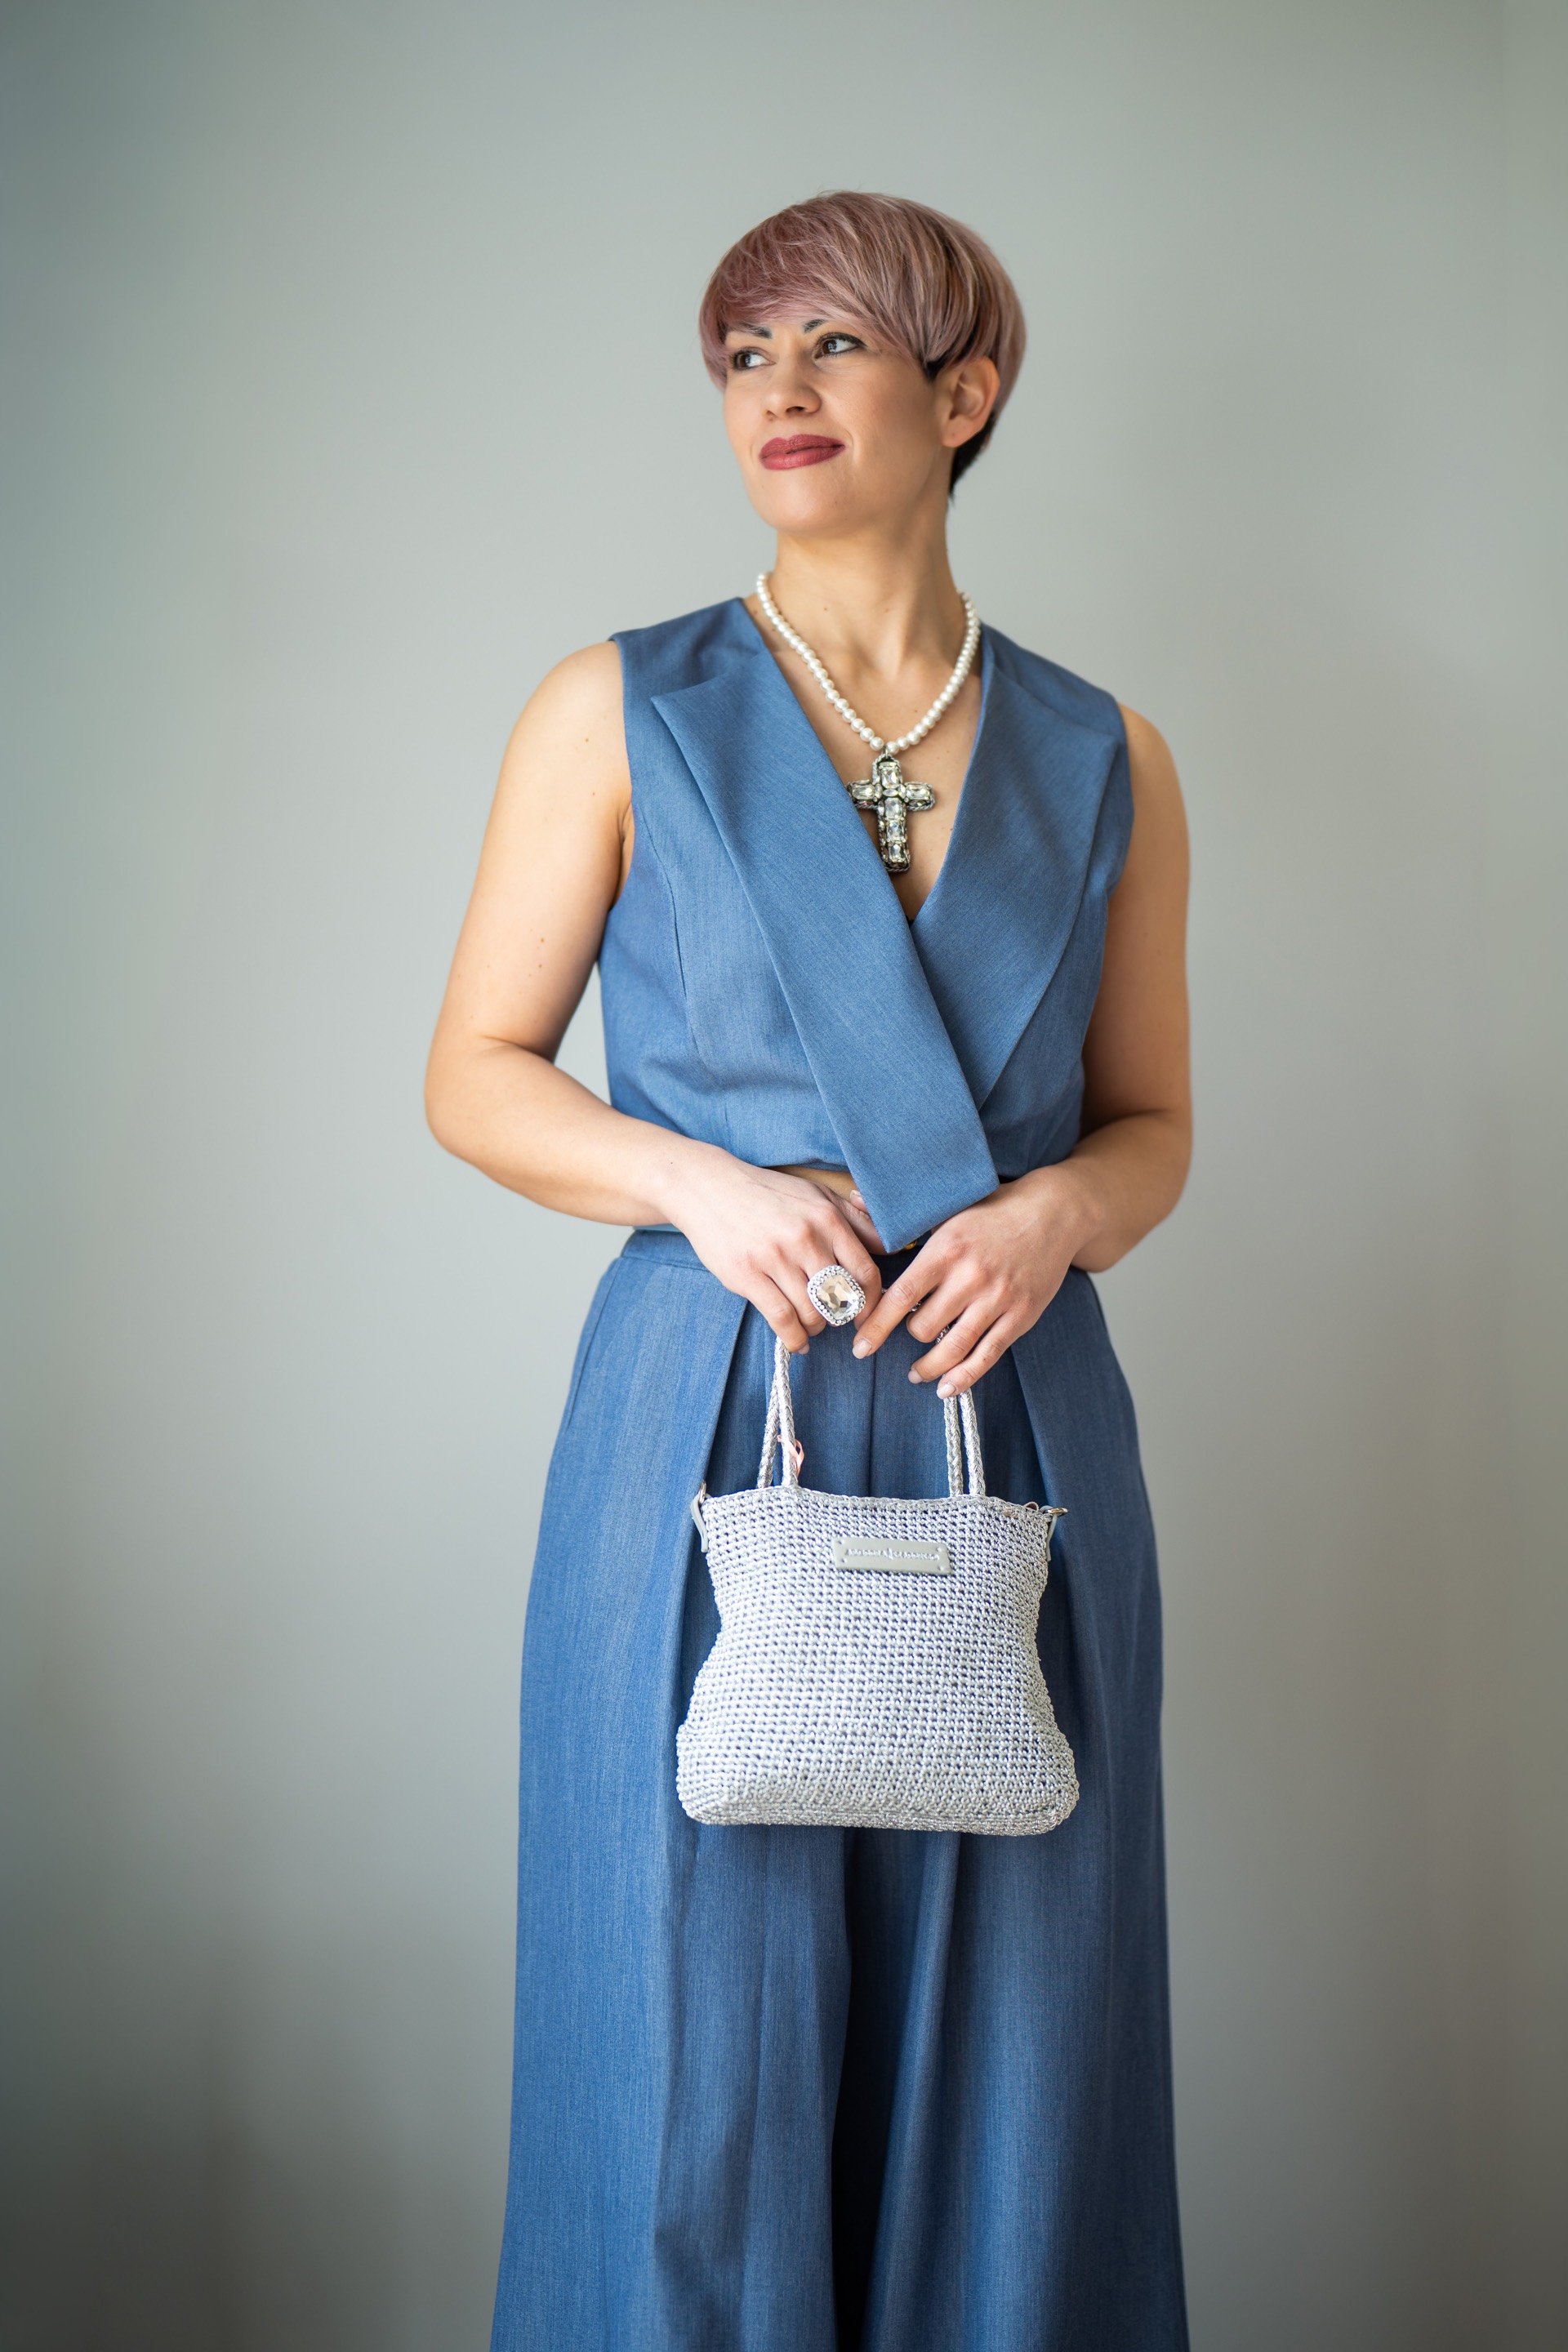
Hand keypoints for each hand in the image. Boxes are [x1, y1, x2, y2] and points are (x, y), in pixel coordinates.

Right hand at [666, 1152, 885, 1352]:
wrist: (709, 1187)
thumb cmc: (767, 1193)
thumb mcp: (816, 1195)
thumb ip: (855, 1221)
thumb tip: (890, 1246)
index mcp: (827, 1218)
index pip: (866, 1273)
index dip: (871, 1302)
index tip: (866, 1314)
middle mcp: (806, 1238)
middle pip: (841, 1299)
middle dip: (841, 1317)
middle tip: (833, 1319)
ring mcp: (775, 1257)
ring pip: (813, 1313)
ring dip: (815, 1328)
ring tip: (810, 1325)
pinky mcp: (747, 1275)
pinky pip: (781, 1319)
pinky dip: (793, 1338)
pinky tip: (796, 1341)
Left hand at [849, 1167, 1098, 1395]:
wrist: (1054, 1212)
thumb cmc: (994, 1210)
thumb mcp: (947, 1206)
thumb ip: (901, 1216)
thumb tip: (854, 1201)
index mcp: (946, 1249)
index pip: (901, 1296)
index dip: (877, 1326)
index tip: (859, 1347)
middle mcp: (971, 1277)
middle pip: (923, 1327)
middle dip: (909, 1335)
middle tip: (907, 1332)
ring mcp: (998, 1299)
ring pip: (953, 1348)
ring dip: (929, 1367)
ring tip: (916, 1372)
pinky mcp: (1020, 1316)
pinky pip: (987, 1356)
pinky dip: (964, 1377)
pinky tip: (946, 1387)